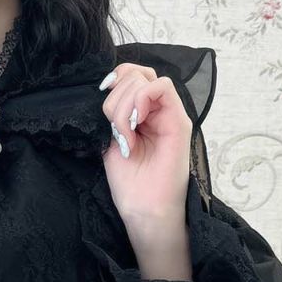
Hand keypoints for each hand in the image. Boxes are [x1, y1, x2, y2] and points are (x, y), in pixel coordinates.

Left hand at [99, 61, 193, 228]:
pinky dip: (142, 100)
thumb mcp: (111, 138)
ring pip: (144, 80)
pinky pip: (163, 87)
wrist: (144, 207)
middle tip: (116, 131)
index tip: (101, 100)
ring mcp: (170, 114)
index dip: (113, 80)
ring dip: (125, 107)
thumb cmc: (130, 181)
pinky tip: (136, 125)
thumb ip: (113, 113)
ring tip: (125, 137)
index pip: (130, 74)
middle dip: (115, 100)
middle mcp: (157, 110)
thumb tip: (105, 87)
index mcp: (141, 112)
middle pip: (134, 75)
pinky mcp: (180, 121)